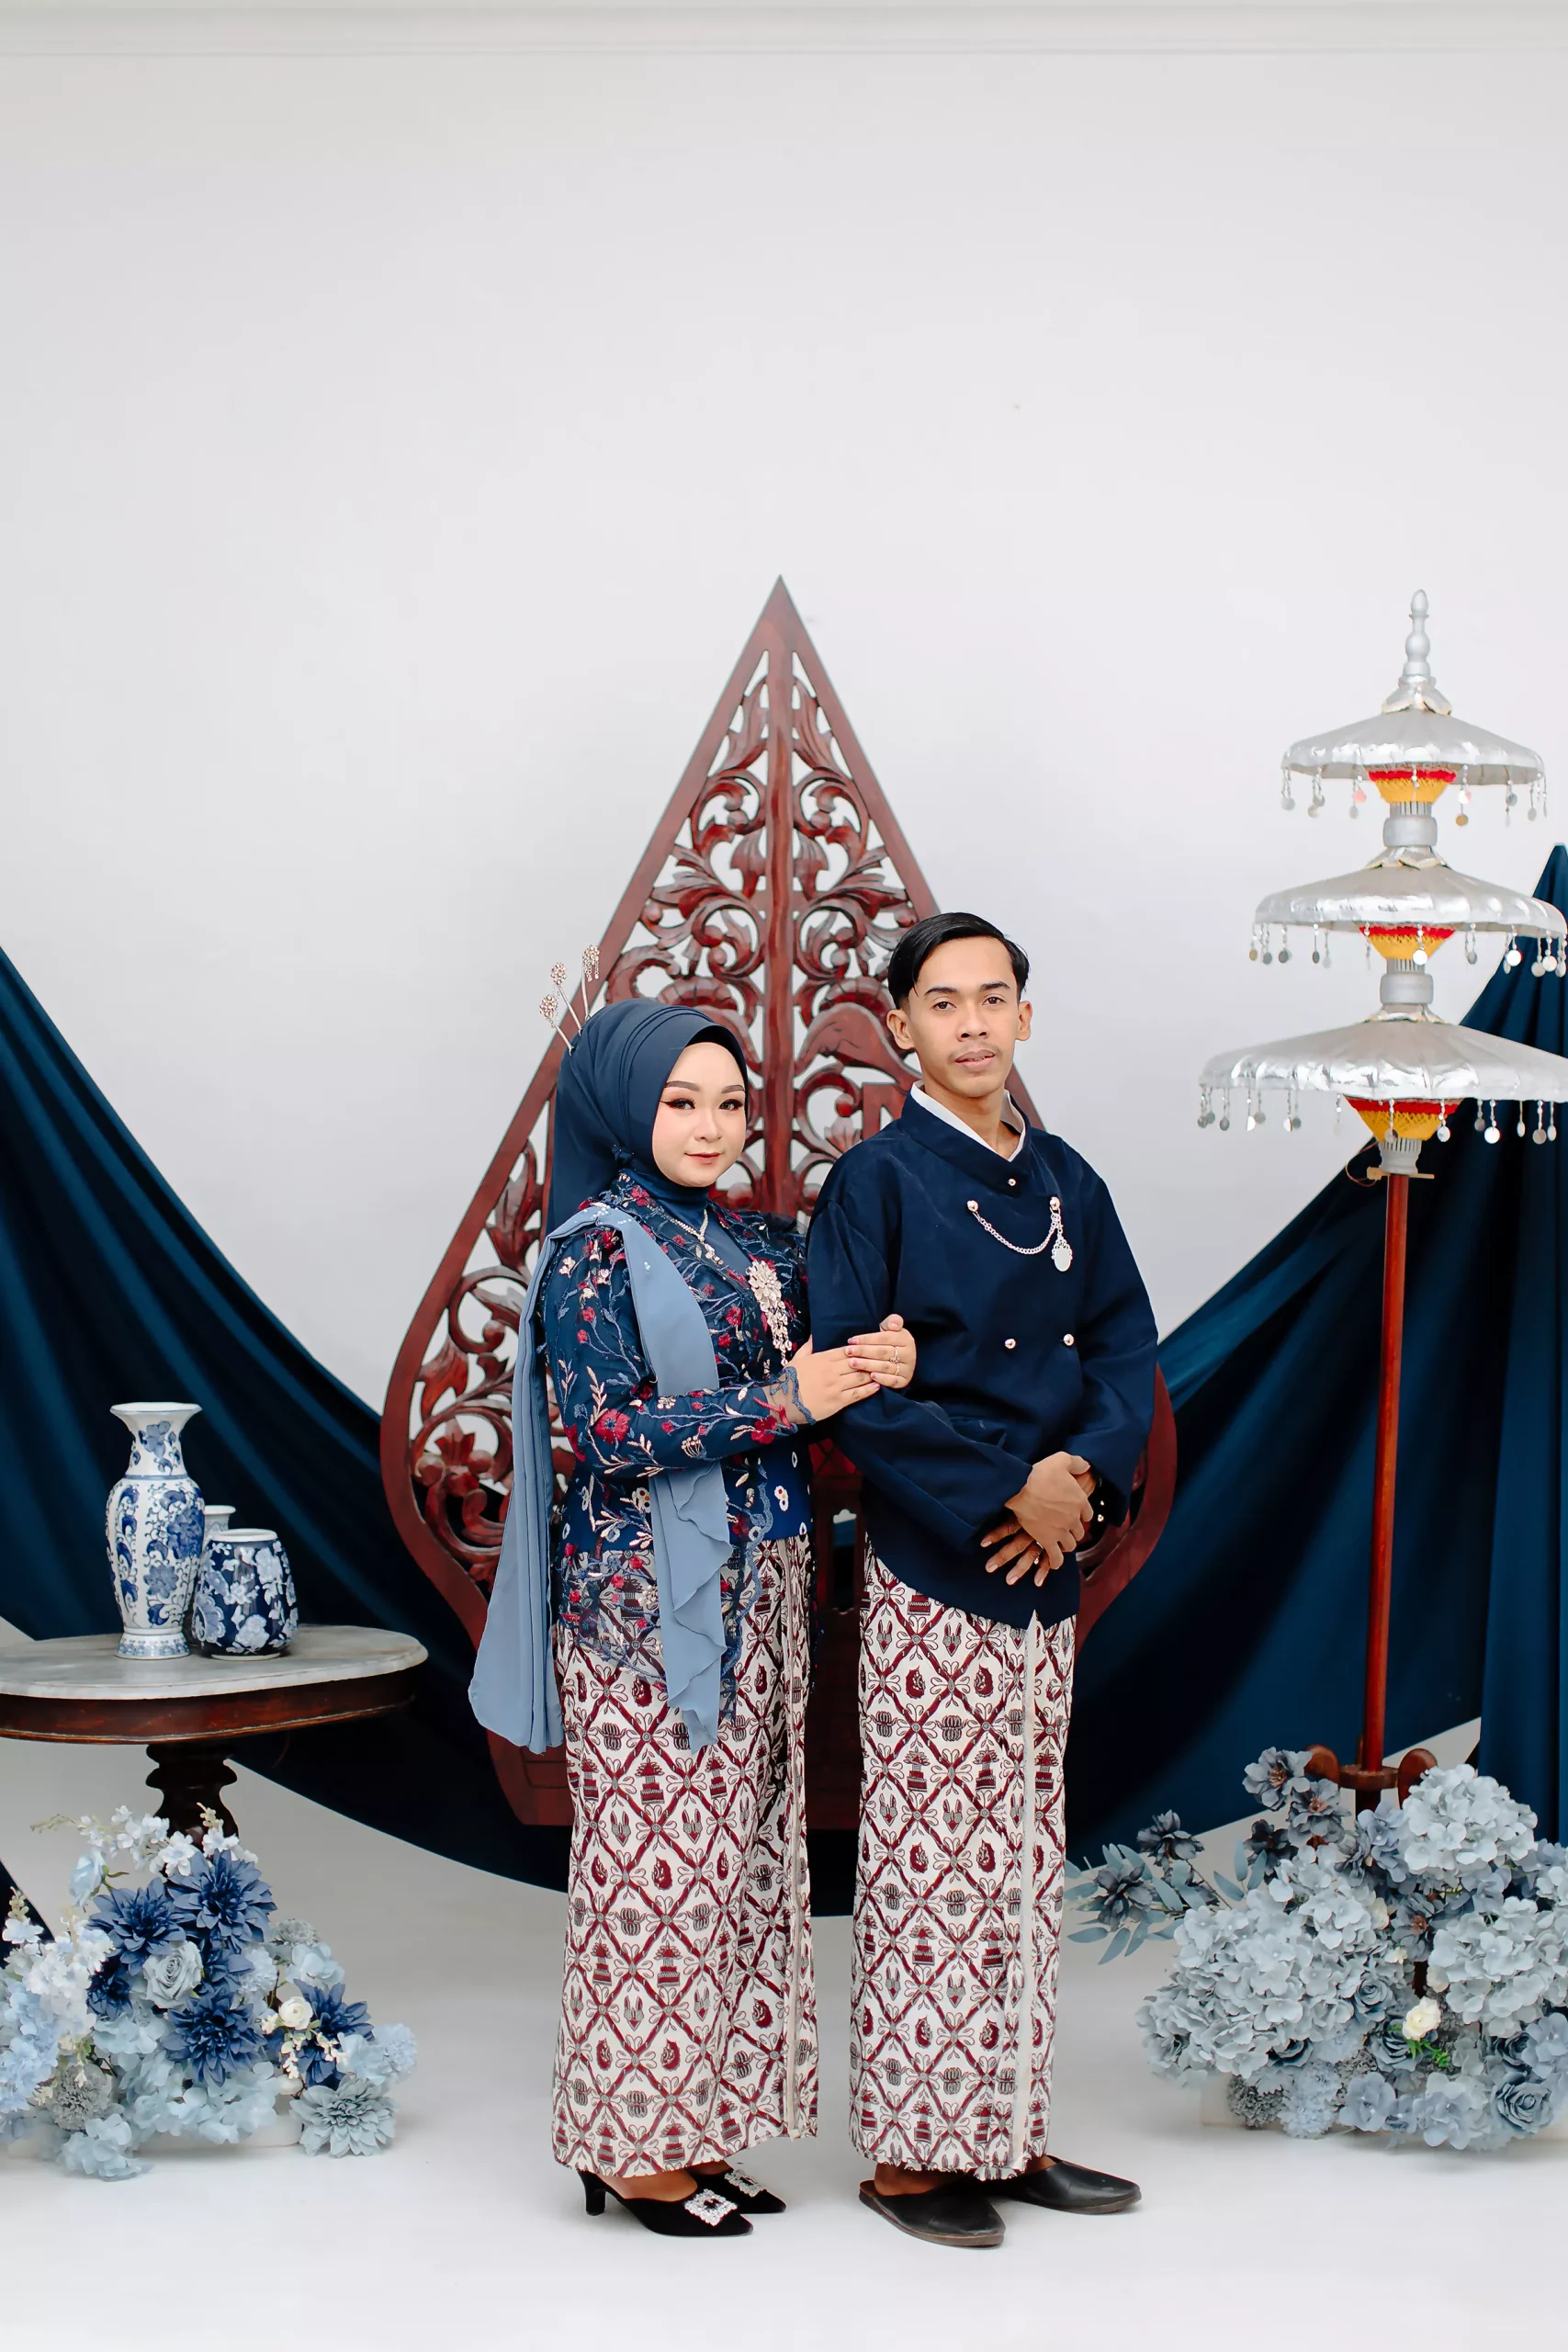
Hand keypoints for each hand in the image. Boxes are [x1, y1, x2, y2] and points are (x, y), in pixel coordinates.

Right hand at [768, 1338, 880, 1427]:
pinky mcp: (838, 1401)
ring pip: (860, 1377)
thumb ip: (808, 1347)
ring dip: (873, 1373)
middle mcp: (832, 1370)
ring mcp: (836, 1386)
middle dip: (870, 1360)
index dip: (859, 1349)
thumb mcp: (797, 1359)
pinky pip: (858, 1394)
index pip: (846, 1350)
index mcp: (822, 1358)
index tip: (869, 1347)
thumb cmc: (789, 1380)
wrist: (783, 1403)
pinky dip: (869, 1389)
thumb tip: (814, 1336)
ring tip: (883, 1372)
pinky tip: (878, 1386)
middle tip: (882, 1359)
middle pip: (857, 1362)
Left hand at [845, 1313, 916, 1390]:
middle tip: (848, 1351)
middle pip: (883, 1352)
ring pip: (885, 1366)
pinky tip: (870, 1376)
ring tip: (853, 1363)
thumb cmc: (890, 1342)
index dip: (867, 1339)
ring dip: (868, 1365)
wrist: (900, 1359)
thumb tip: (894, 1325)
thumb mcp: (890, 1329)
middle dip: (864, 1351)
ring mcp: (907, 1368)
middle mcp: (909, 1354)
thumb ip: (892, 1321)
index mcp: (906, 1339)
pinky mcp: (904, 1380)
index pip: (884, 1338)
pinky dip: (882, 1379)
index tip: (851, 1340)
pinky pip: (893, 1381)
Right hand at [982, 1453, 1093, 1584]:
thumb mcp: (1062, 1460)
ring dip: (1067, 1543)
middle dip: (1074, 1529)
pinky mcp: (1047, 1540)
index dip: (1081, 1513)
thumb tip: (1087, 1466)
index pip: (1088, 1513)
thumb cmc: (1040, 1473)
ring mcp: (1061, 1531)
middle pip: (1080, 1530)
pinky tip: (1055, 1562)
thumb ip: (1077, 1463)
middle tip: (1065, 1526)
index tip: (1075, 1513)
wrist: (1021, 1487)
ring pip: (1071, 1544)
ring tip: (1060, 1541)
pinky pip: (1056, 1556)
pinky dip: (1056, 1561)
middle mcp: (1073, 1518)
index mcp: (1080, 1501)